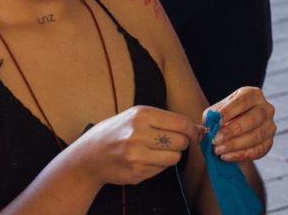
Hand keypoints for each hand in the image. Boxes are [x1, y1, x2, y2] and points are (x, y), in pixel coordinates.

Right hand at [73, 105, 198, 185]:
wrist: (88, 156)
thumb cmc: (118, 131)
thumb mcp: (137, 116)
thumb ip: (166, 120)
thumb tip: (199, 129)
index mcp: (141, 115)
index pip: (181, 123)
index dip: (192, 130)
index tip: (194, 132)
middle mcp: (138, 134)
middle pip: (181, 141)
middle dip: (182, 143)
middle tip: (171, 141)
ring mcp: (136, 155)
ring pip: (174, 157)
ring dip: (171, 155)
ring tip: (158, 150)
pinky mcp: (136, 172)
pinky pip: (162, 169)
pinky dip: (159, 165)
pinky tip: (145, 159)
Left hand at [206, 86, 275, 161]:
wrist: (234, 131)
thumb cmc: (225, 118)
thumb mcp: (217, 112)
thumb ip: (212, 117)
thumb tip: (209, 125)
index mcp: (253, 95)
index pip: (243, 101)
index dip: (229, 112)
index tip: (215, 122)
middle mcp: (266, 108)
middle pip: (253, 118)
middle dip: (232, 130)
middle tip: (215, 139)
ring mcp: (270, 126)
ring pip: (256, 136)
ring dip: (235, 144)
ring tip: (218, 150)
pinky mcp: (269, 142)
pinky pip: (258, 150)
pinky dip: (240, 155)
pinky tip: (226, 156)